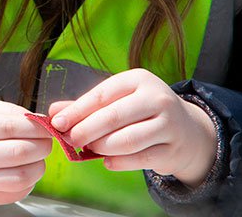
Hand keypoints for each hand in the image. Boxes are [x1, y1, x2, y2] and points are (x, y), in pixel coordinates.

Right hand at [0, 98, 51, 205]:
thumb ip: (7, 110)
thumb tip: (38, 120)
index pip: (10, 127)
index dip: (36, 127)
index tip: (48, 125)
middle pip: (20, 152)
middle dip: (43, 145)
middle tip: (47, 140)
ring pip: (23, 175)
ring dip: (40, 164)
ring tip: (36, 154)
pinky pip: (18, 191)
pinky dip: (30, 180)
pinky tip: (24, 168)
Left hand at [49, 69, 216, 186]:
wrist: (188, 130)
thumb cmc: (141, 111)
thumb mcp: (117, 99)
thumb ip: (85, 105)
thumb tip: (53, 112)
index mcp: (138, 79)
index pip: (101, 95)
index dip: (77, 110)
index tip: (57, 123)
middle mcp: (157, 98)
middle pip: (114, 117)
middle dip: (86, 130)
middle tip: (70, 140)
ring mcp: (170, 125)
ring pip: (128, 140)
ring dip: (102, 147)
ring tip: (88, 149)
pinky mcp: (174, 150)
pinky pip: (141, 159)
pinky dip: (119, 162)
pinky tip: (106, 161)